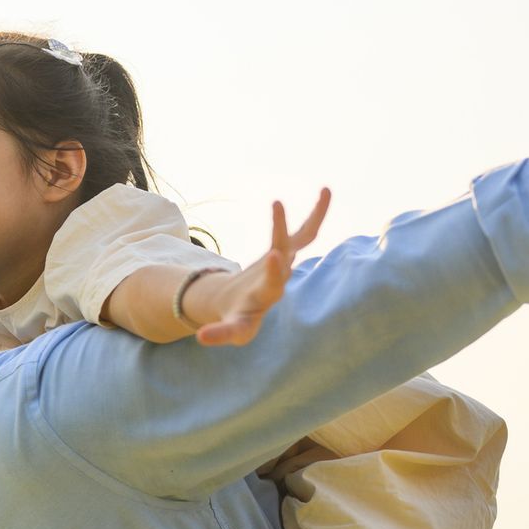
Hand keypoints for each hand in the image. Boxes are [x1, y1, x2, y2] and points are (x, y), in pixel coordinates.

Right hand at [194, 189, 330, 346]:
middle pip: (286, 252)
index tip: (274, 255)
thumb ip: (221, 334)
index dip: (274, 271)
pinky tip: (327, 191)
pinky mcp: (288, 250)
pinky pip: (306, 229)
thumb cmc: (239, 319)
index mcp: (267, 295)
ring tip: (326, 190)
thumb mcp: (232, 329)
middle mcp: (282, 276)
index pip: (273, 283)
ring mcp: (287, 261)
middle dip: (282, 231)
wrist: (245, 307)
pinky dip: (316, 212)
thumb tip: (201, 338)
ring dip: (315, 215)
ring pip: (304, 236)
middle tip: (277, 205)